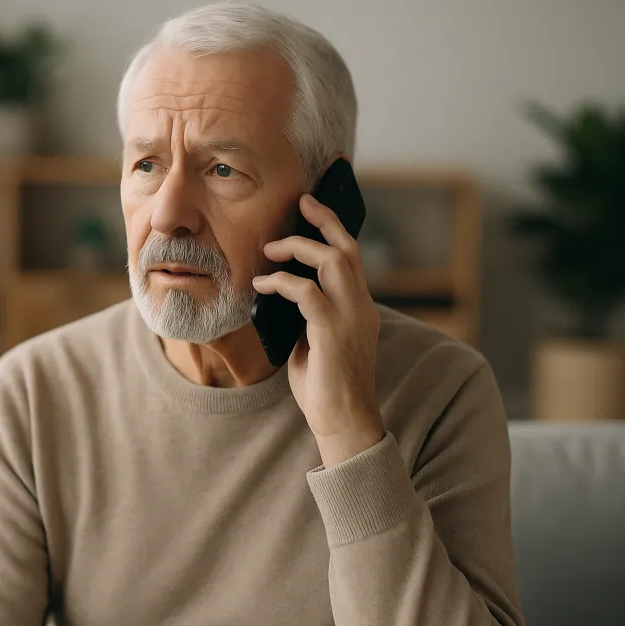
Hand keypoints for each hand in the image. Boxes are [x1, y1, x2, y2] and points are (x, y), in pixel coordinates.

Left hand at [252, 194, 383, 467]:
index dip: (336, 229)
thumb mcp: (316, 344)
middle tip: (302, 202)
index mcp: (360, 309)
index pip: (352, 259)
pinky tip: (263, 284)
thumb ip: (308, 317)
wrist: (343, 423)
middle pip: (347, 249)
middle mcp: (361, 308)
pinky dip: (282, 282)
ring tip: (272, 249)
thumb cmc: (326, 388)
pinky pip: (306, 292)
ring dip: (299, 248)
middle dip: (325, 221)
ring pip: (332, 261)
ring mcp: (350, 318)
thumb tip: (282, 295)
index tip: (316, 207)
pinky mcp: (332, 332)